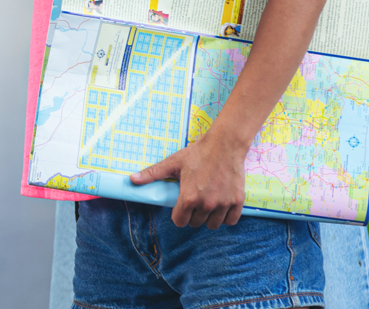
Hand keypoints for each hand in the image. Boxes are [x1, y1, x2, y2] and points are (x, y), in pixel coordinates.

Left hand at [130, 132, 247, 228]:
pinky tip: (221, 205)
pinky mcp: (238, 202)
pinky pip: (231, 221)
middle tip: (195, 201)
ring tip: (207, 203)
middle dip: (193, 215)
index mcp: (189, 198)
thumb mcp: (173, 162)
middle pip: (196, 224)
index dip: (178, 215)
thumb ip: (153, 173)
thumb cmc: (197, 153)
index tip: (181, 206)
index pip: (180, 222)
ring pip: (213, 225)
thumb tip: (131, 180)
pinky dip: (226, 217)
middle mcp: (206, 204)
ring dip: (209, 217)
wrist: (225, 144)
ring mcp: (223, 204)